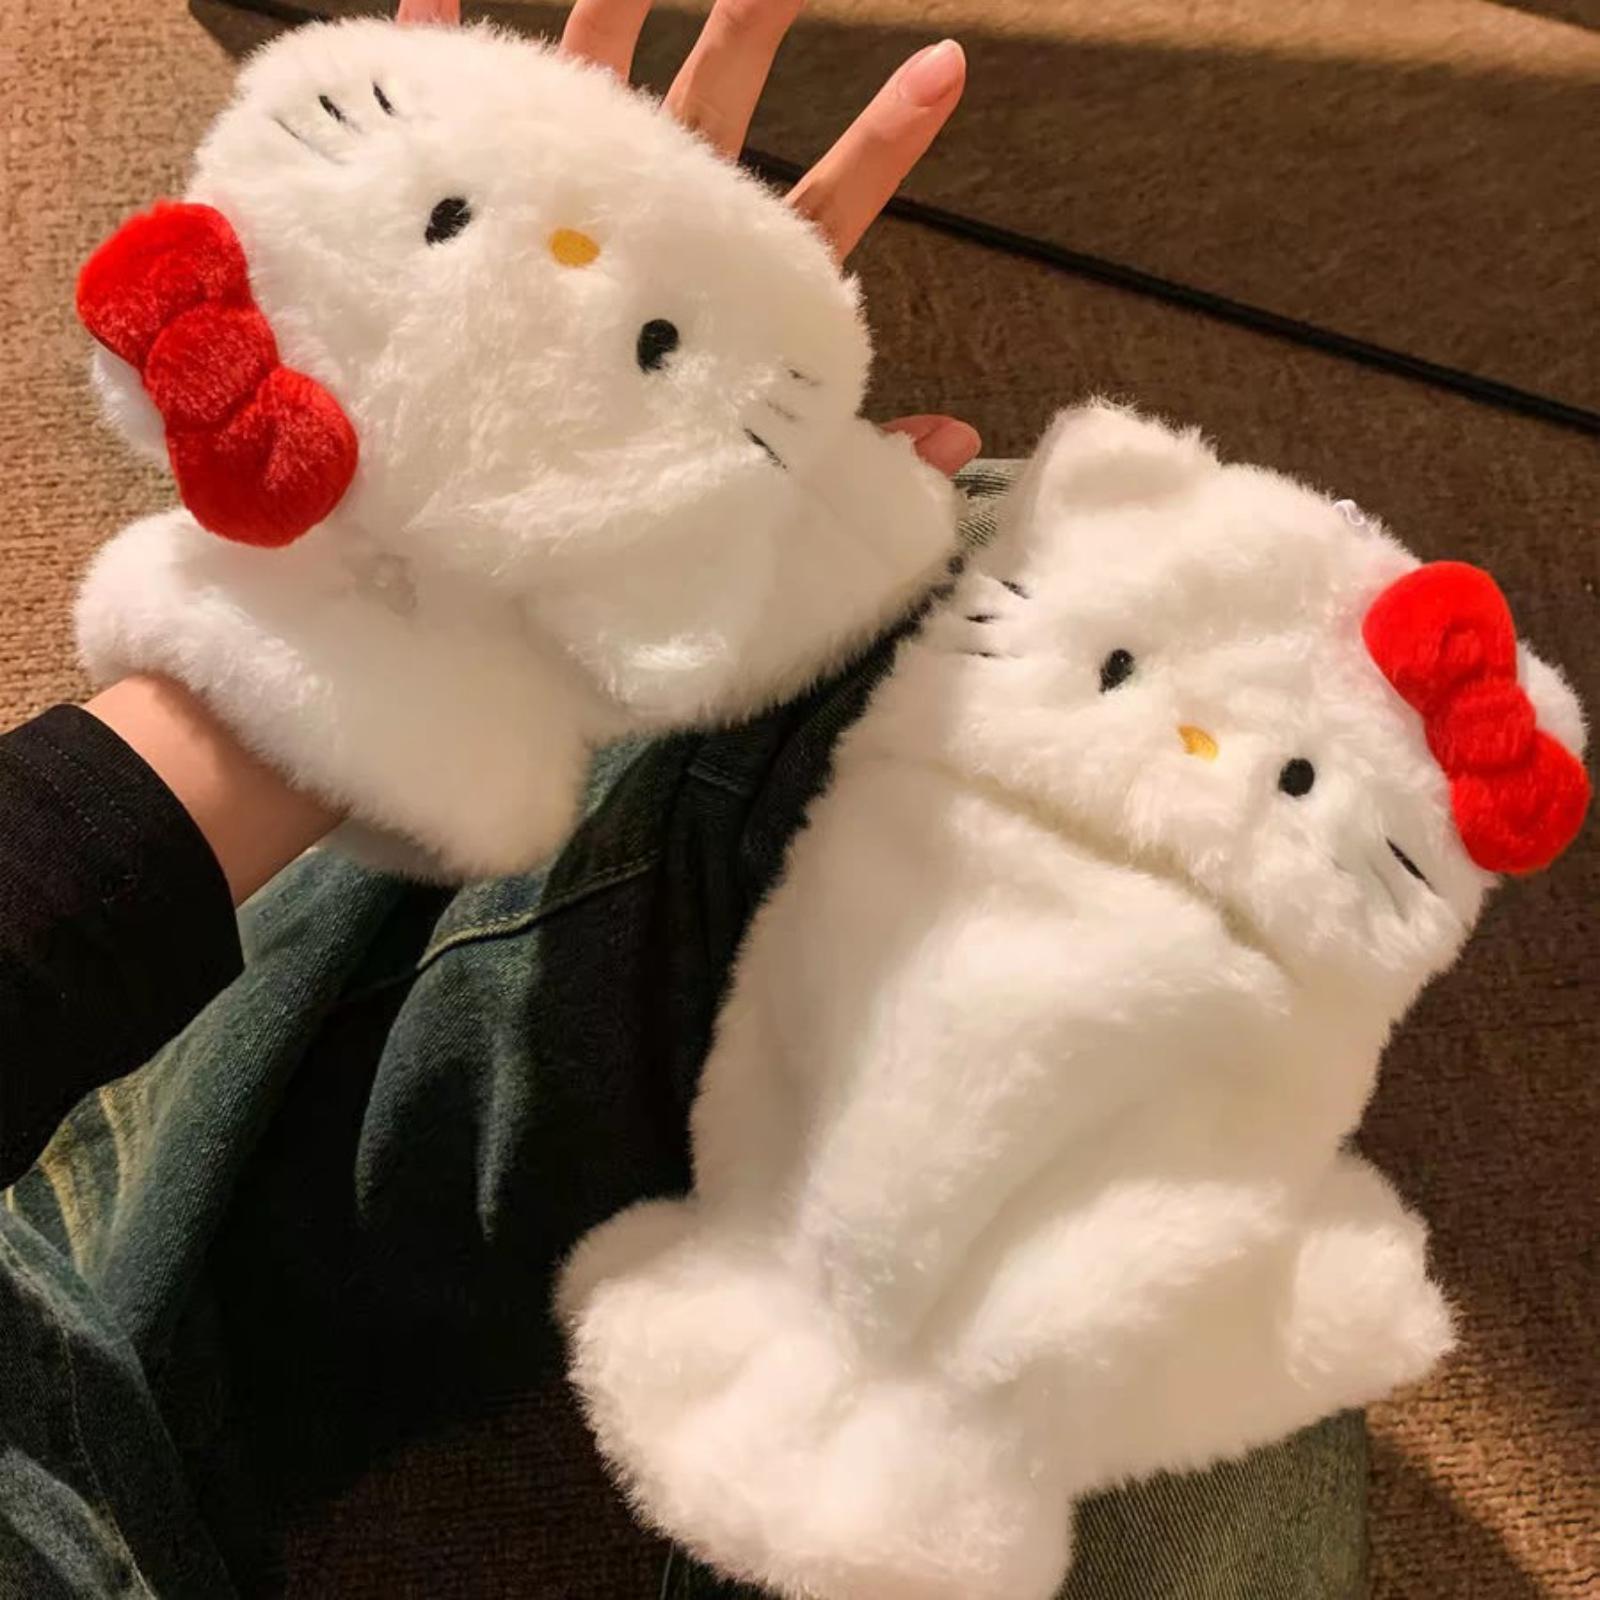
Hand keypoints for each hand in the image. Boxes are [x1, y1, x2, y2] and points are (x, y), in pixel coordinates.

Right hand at [398, 0, 978, 475]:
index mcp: (734, 278)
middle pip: (718, 102)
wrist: (530, 514)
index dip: (882, 142)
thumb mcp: (775, 476)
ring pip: (597, 78)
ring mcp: (571, 200)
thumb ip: (868, 456)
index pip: (824, 206)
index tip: (945, 67)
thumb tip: (962, 440)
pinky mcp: (482, 203)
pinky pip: (461, 119)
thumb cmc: (657, 485)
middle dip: (751, 23)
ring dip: (615, 4)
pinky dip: (439, 52)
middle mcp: (663, 220)